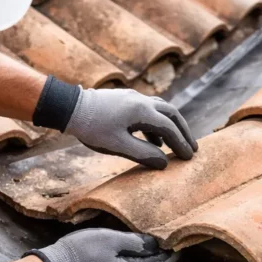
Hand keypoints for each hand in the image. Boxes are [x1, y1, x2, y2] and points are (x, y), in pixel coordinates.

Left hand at [65, 88, 197, 168]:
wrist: (69, 108)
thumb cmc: (92, 128)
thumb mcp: (118, 145)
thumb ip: (143, 154)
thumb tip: (164, 163)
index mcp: (142, 111)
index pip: (169, 128)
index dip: (181, 143)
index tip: (189, 158)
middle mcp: (141, 100)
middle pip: (171, 114)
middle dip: (183, 131)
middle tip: (192, 147)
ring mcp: (133, 98)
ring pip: (160, 110)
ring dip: (171, 126)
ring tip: (175, 144)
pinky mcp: (124, 100)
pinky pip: (148, 110)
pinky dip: (156, 124)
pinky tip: (152, 138)